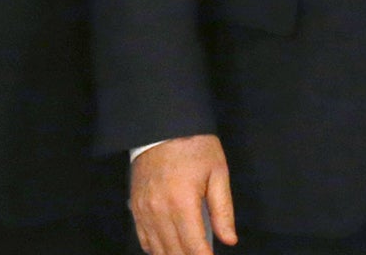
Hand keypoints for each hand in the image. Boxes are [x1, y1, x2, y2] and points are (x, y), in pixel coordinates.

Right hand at [130, 133, 235, 254]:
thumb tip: (229, 240)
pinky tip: (169, 249)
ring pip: (158, 250)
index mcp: (182, 202)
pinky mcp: (136, 206)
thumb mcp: (217, 172)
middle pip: (175, 252)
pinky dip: (157, 250)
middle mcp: (159, 210)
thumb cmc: (194, 145)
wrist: (162, 125)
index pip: (194, 247)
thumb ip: (223, 210)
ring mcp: (144, 210)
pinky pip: (143, 239)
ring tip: (188, 253)